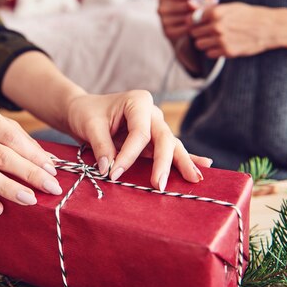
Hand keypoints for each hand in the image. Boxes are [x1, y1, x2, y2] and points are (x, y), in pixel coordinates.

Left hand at [66, 91, 212, 190]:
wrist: (83, 111)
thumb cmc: (87, 114)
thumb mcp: (90, 126)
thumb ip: (101, 146)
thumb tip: (109, 169)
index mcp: (138, 102)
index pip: (140, 133)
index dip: (129, 155)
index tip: (114, 174)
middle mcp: (152, 112)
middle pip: (163, 138)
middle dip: (163, 163)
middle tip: (158, 185)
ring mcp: (156, 126)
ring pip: (171, 145)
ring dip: (182, 163)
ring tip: (195, 178)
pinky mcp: (154, 140)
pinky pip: (170, 150)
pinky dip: (185, 159)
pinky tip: (203, 166)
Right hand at [158, 0, 218, 40]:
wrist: (176, 27)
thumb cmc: (185, 7)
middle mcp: (162, 8)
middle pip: (187, 4)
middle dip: (203, 2)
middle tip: (215, 0)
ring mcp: (164, 21)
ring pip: (189, 17)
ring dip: (203, 14)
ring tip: (213, 11)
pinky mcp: (169, 33)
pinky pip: (188, 28)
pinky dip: (198, 25)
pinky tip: (206, 22)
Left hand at [189, 2, 281, 58]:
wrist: (271, 28)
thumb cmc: (249, 15)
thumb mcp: (230, 7)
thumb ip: (207, 7)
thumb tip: (188, 3)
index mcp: (216, 12)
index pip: (191, 20)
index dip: (194, 21)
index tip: (199, 22)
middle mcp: (217, 26)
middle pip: (193, 33)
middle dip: (198, 31)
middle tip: (208, 30)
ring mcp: (222, 40)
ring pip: (199, 44)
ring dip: (204, 42)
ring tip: (214, 38)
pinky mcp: (228, 52)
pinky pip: (209, 54)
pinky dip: (213, 51)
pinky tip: (221, 45)